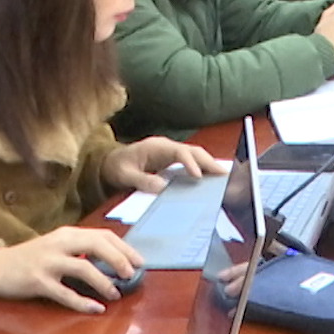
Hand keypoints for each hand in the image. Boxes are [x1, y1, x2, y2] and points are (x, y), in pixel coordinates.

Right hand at [0, 227, 141, 313]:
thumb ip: (80, 248)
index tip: (139, 261)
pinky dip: (83, 302)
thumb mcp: (57, 245)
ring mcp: (48, 263)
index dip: (124, 248)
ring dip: (105, 282)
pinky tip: (96, 308)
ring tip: (116, 293)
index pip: (104, 235)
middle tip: (132, 274)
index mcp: (67, 233)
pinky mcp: (38, 282)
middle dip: (120, 260)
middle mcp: (60, 244)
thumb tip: (113, 259)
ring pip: (85, 269)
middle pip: (98, 246)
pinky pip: (66, 294)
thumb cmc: (31, 257)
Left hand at [101, 138, 224, 194]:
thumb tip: (162, 187)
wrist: (110, 162)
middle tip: (223, 175)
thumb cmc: (116, 167)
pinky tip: (210, 178)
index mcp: (156, 147)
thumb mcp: (124, 175)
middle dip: (209, 162)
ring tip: (222, 177)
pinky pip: (191, 162)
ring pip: (195, 155)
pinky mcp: (172, 160)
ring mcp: (170, 152)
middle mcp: (167, 147)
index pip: (179, 152)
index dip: (190, 163)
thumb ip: (141, 180)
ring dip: (208, 164)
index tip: (198, 176)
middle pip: (193, 151)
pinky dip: (202, 168)